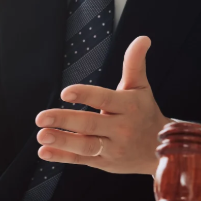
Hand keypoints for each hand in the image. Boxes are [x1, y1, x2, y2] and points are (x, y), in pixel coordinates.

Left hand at [35, 36, 171, 174]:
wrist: (160, 150)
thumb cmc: (144, 112)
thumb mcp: (140, 88)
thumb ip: (134, 64)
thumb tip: (142, 38)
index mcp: (128, 107)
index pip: (105, 100)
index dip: (86, 95)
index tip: (65, 92)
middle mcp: (120, 129)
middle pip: (90, 125)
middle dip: (65, 121)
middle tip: (40, 117)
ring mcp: (111, 148)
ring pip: (85, 146)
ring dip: (62, 142)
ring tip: (41, 136)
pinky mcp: (103, 163)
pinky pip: (80, 160)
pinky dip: (62, 157)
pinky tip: (43, 152)